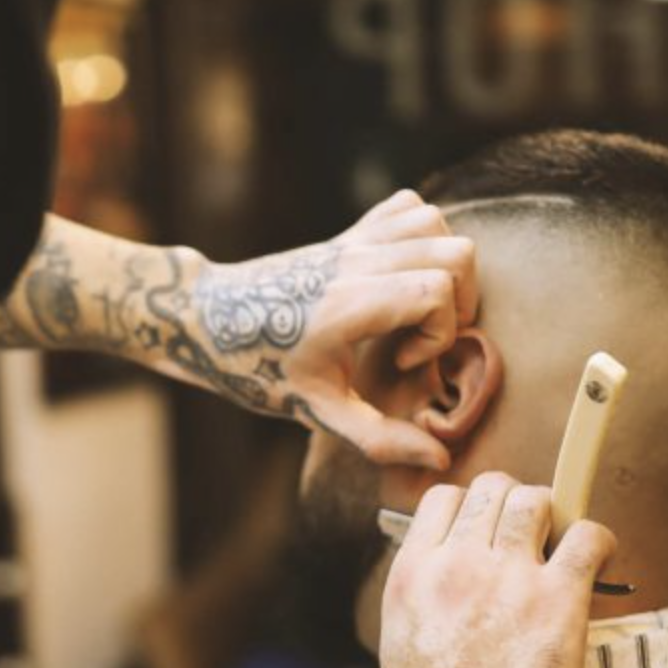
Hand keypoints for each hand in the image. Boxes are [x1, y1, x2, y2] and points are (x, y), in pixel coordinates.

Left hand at [196, 190, 475, 469]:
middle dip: (459, 301)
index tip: (403, 361)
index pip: (435, 289)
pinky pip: (408, 207)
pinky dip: (424, 236)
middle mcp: (355, 261)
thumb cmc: (256, 367)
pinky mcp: (348, 231)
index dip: (440, 331)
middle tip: (424, 337)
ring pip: (436, 223)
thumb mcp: (315, 410)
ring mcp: (352, 240)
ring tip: (418, 308)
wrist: (208, 320)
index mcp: (348, 303)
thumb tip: (439, 459)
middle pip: (454, 252)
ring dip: (446, 267)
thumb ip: (379, 438)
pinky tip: (403, 277)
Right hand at [377, 474, 616, 667]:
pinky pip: (590, 536)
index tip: (491, 536)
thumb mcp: (400, 639)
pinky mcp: (557, 600)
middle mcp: (457, 562)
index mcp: (412, 571)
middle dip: (517, 508)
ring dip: (556, 521)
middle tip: (533, 546)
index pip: (446, 496)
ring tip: (564, 557)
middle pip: (495, 487)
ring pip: (538, 499)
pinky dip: (600, 544)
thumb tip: (448, 573)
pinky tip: (598, 568)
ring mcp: (507, 577)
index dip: (474, 509)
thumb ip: (423, 594)